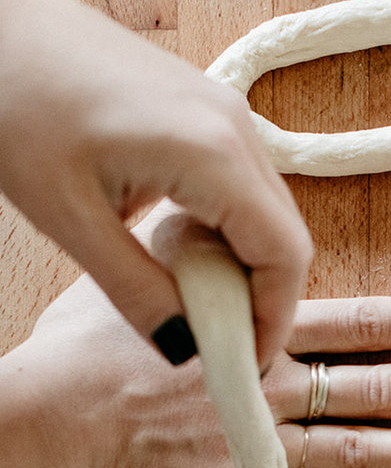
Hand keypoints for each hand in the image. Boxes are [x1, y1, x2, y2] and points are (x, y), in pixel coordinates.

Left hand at [0, 0, 311, 369]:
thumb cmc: (19, 101)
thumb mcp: (70, 219)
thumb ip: (136, 292)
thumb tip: (186, 352)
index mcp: (212, 153)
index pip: (284, 257)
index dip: (273, 321)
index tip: (243, 365)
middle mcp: (236, 127)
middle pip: (286, 237)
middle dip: (262, 299)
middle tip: (218, 343)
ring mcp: (225, 112)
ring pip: (267, 214)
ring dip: (243, 266)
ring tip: (193, 302)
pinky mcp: (207, 110)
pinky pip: (243, 187)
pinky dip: (227, 232)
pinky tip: (179, 250)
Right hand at [0, 264, 390, 467]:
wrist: (52, 426)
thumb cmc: (79, 356)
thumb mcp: (136, 280)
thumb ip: (186, 257)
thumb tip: (206, 216)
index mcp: (253, 333)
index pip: (358, 323)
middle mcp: (270, 389)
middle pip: (378, 387)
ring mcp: (259, 448)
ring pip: (360, 451)